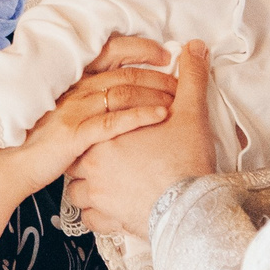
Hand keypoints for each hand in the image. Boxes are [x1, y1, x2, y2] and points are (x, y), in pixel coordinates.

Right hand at [0, 63, 175, 197]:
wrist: (14, 165)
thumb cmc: (43, 141)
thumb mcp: (65, 113)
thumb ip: (88, 99)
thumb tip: (119, 90)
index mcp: (75, 82)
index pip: (111, 52)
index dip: (140, 49)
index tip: (165, 53)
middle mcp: (75, 91)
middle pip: (124, 74)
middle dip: (157, 75)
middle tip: (181, 81)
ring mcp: (75, 111)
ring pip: (122, 93)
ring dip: (154, 93)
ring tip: (178, 98)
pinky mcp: (75, 135)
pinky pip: (113, 122)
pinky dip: (140, 116)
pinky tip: (161, 116)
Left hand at [63, 41, 217, 237]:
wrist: (191, 208)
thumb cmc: (187, 161)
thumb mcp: (191, 113)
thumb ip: (190, 79)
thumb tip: (193, 48)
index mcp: (104, 137)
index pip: (91, 126)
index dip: (103, 127)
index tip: (115, 131)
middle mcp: (92, 168)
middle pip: (76, 158)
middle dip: (88, 156)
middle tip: (107, 155)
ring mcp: (97, 198)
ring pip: (76, 191)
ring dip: (87, 187)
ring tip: (103, 183)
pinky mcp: (107, 222)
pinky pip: (90, 219)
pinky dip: (96, 215)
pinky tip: (105, 211)